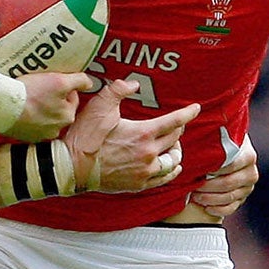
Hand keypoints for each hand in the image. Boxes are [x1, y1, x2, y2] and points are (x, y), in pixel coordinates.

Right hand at [9, 71, 95, 140]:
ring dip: (39, 108)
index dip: (64, 87)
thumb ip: (79, 81)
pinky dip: (26, 116)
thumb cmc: (32, 93)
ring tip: (29, 96)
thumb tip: (89, 83)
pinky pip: (28, 124)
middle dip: (52, 99)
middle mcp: (55, 130)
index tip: (53, 81)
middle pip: (58, 109)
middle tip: (40, 87)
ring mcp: (38, 135)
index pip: (72, 99)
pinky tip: (20, 107)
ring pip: (43, 117)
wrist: (3, 105)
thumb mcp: (60, 81)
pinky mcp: (22, 136)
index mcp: (67, 117)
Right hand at [61, 78, 198, 191]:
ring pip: (173, 161)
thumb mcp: (100, 106)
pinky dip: (171, 171)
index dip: (188, 113)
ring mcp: (145, 171)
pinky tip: (172, 167)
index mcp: (143, 133)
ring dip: (176, 151)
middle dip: (178, 130)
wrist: (73, 167)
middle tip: (176, 125)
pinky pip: (164, 178)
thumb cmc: (85, 136)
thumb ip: (118, 90)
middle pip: (175, 139)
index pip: (174, 121)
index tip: (196, 108)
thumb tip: (134, 83)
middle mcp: (148, 153)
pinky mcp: (139, 184)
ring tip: (173, 146)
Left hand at [190, 141, 259, 218]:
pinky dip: (218, 210)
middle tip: (192, 186)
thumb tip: (195, 142)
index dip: (212, 170)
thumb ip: (211, 141)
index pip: (230, 165)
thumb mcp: (217, 139)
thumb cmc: (217, 144)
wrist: (226, 152)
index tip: (196, 170)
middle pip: (228, 183)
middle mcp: (251, 172)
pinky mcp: (242, 199)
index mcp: (248, 155)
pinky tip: (206, 207)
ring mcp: (247, 187)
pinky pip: (231, 208)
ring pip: (229, 197)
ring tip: (195, 196)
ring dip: (210, 198)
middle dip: (208, 187)